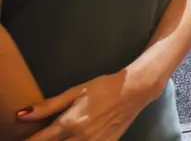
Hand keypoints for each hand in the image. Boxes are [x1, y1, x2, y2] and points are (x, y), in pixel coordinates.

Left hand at [16, 71, 152, 140]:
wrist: (135, 90)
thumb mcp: (76, 91)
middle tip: (46, 135)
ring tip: (66, 134)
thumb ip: (49, 106)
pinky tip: (78, 137)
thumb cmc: (104, 87)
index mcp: (70, 123)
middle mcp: (80, 138)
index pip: (40, 140)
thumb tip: (22, 115)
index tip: (23, 139)